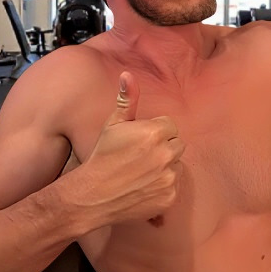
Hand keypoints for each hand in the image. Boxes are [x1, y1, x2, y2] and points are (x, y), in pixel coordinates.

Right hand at [69, 71, 184, 233]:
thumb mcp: (113, 124)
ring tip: (142, 171)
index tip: (139, 141)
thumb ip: (127, 99)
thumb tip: (128, 75)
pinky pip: (175, 185)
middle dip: (164, 147)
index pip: (170, 126)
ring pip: (178, 164)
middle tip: (141, 156)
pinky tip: (144, 185)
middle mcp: (165, 154)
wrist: (93, 195)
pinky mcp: (170, 197)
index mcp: (154, 132)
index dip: (155, 132)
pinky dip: (164, 185)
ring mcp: (169, 177)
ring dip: (166, 166)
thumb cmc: (103, 155)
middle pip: (177, 144)